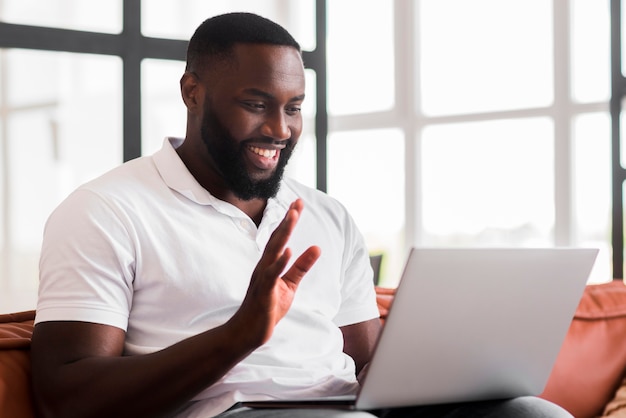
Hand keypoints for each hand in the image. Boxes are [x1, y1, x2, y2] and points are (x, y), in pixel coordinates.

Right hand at [232, 199, 320, 345]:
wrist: (248, 332)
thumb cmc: (268, 307)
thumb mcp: (290, 285)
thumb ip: (302, 266)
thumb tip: (317, 247)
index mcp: (269, 264)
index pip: (280, 238)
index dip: (289, 220)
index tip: (298, 203)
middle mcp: (263, 267)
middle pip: (276, 239)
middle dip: (287, 220)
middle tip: (297, 203)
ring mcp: (262, 279)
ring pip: (273, 252)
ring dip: (283, 234)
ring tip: (292, 217)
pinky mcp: (264, 292)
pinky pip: (271, 275)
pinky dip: (279, 263)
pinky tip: (287, 251)